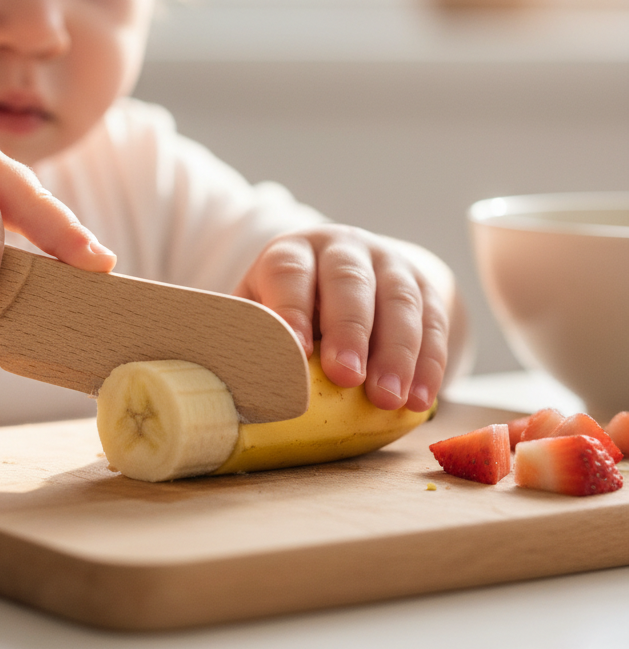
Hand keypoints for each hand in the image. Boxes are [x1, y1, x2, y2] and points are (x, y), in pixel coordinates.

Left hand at [234, 225, 453, 411]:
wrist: (351, 278)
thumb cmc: (291, 308)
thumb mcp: (262, 309)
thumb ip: (246, 334)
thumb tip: (214, 378)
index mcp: (293, 252)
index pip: (290, 272)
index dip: (292, 308)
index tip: (296, 349)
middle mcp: (343, 249)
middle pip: (349, 281)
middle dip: (350, 330)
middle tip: (347, 377)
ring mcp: (389, 263)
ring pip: (399, 300)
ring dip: (397, 353)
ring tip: (389, 400)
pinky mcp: (426, 287)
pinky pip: (434, 322)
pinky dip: (430, 363)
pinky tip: (421, 398)